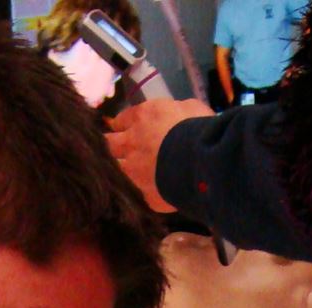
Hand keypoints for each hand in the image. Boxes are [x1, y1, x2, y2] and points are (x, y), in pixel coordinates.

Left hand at [107, 98, 213, 212]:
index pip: (120, 120)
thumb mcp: (191, 107)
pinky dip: (141, 191)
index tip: (123, 130)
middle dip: (112, 146)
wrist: (203, 163)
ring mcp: (134, 171)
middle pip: (109, 144)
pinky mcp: (144, 195)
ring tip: (131, 173)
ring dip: (121, 169)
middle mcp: (131, 143)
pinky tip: (148, 192)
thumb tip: (176, 114)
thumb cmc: (199, 129)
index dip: (122, 126)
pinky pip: (137, 193)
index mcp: (142, 118)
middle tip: (118, 150)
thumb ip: (177, 110)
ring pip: (116, 170)